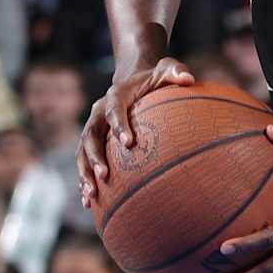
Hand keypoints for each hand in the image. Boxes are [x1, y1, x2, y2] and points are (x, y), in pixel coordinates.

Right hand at [78, 47, 196, 204]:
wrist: (134, 83)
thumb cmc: (154, 79)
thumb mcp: (166, 69)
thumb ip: (176, 71)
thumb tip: (189, 79)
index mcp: (114, 96)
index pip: (114, 110)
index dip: (119, 125)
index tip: (129, 143)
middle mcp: (98, 113)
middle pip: (90, 136)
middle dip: (94, 157)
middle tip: (104, 176)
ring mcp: (94, 129)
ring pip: (82, 152)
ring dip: (84, 173)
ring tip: (91, 195)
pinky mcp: (94, 143)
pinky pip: (85, 163)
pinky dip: (84, 181)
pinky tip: (88, 203)